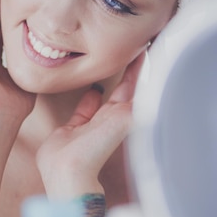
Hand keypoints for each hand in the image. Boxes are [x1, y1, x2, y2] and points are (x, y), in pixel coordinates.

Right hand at [36, 53, 145, 197]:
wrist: (67, 170)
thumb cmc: (95, 150)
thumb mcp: (122, 119)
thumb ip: (133, 99)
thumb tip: (148, 82)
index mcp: (124, 116)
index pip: (135, 86)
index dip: (139, 67)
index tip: (144, 46)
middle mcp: (111, 117)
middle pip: (122, 88)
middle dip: (126, 69)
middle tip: (128, 46)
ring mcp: (93, 121)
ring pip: (102, 95)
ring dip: (105, 79)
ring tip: (107, 60)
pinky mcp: (75, 125)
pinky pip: (84, 105)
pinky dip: (87, 94)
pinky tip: (90, 83)